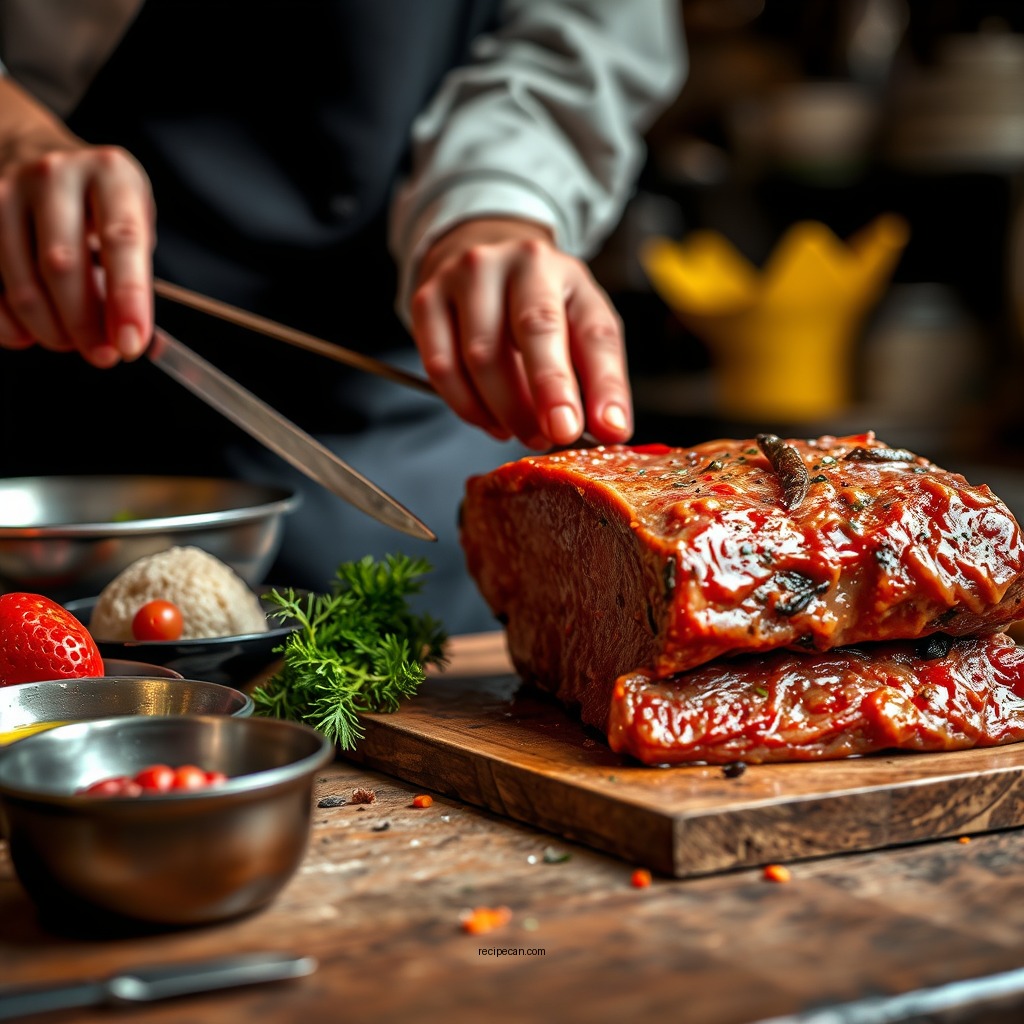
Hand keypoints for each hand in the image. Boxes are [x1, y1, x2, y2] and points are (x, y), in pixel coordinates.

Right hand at [0, 121, 154, 367]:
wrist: (41, 159)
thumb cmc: (99, 205)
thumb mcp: (132, 224)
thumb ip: (132, 275)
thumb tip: (125, 337)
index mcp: (110, 173)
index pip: (122, 240)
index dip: (128, 298)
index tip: (132, 343)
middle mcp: (55, 175)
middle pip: (62, 264)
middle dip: (84, 324)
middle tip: (103, 355)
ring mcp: (6, 190)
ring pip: (22, 280)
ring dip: (48, 327)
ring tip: (70, 341)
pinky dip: (8, 322)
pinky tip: (28, 334)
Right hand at [410, 217, 632, 448]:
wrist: (482, 257)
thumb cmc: (540, 302)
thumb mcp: (580, 324)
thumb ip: (598, 376)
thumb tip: (610, 428)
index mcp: (567, 272)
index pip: (593, 331)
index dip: (603, 384)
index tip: (608, 428)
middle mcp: (516, 263)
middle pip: (534, 331)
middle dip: (549, 392)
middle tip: (556, 436)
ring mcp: (464, 277)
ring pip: (481, 357)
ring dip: (506, 410)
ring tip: (526, 433)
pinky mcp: (425, 300)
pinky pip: (441, 367)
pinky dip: (467, 406)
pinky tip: (490, 421)